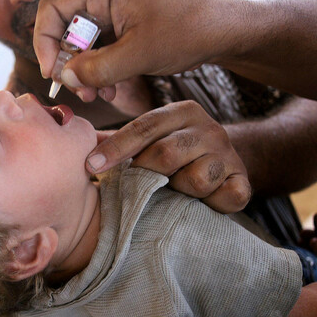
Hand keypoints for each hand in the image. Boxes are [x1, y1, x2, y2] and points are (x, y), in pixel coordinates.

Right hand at [34, 0, 235, 100]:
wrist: (226, 30)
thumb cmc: (189, 30)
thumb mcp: (140, 54)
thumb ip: (98, 68)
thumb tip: (66, 78)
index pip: (53, 8)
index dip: (45, 41)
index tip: (53, 73)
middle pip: (65, 28)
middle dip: (68, 63)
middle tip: (80, 92)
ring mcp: (115, 12)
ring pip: (82, 44)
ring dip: (85, 72)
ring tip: (99, 95)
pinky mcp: (125, 28)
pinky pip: (100, 50)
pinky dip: (101, 71)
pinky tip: (111, 89)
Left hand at [86, 101, 250, 213]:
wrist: (226, 163)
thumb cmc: (176, 151)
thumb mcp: (151, 137)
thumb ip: (118, 139)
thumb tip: (73, 134)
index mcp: (180, 113)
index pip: (143, 128)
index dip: (116, 148)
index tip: (91, 167)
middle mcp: (208, 129)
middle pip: (166, 153)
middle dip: (147, 172)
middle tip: (140, 183)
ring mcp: (228, 155)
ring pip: (195, 178)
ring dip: (180, 190)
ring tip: (176, 189)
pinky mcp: (244, 181)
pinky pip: (228, 196)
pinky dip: (214, 204)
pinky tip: (205, 203)